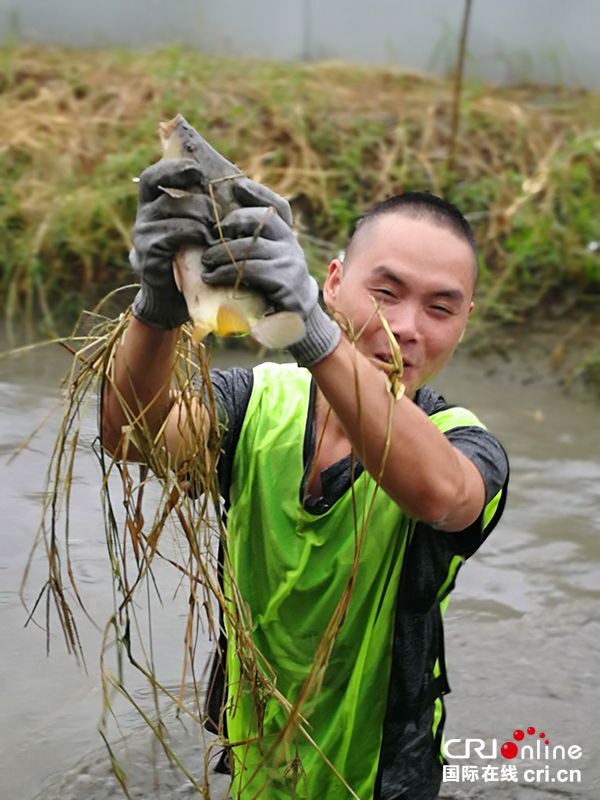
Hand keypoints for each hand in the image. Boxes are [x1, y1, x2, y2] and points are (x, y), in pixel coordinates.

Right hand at [130, 159, 218, 328]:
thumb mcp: (196, 232)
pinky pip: (171, 235)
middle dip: (197, 199)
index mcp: (151, 207)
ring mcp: (142, 237)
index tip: (197, 172)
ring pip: (172, 211)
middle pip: (165, 192)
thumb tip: (236, 185)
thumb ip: (202, 210)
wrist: (173, 304)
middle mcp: (142, 218)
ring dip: (200, 217)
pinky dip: (193, 235)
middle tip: (218, 213)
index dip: (173, 169)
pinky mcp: (147, 256)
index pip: (152, 177)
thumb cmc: (192, 264)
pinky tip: (207, 244)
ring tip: (216, 231)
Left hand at [201, 182, 339, 365]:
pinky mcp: (285, 283)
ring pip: (251, 247)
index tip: (235, 186)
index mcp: (287, 237)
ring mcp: (290, 263)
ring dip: (222, 252)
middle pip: (263, 219)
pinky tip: (212, 277)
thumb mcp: (266, 264)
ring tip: (205, 261)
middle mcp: (292, 245)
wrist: (296, 324)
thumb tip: (217, 227)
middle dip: (234, 221)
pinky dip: (226, 272)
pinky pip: (250, 270)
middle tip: (211, 232)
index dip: (258, 193)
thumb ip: (252, 245)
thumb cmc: (272, 292)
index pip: (278, 206)